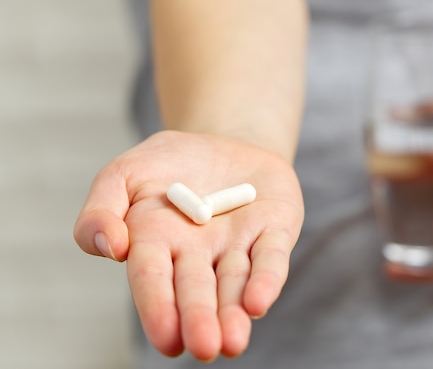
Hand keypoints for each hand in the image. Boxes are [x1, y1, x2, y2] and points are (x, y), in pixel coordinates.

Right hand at [74, 130, 303, 360]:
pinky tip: (259, 303)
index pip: (153, 279)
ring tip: (233, 342)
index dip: (158, 309)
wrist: (223, 142)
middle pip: (197, 290)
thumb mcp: (123, 174)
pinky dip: (266, 278)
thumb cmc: (169, 164)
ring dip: (234, 312)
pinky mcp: (273, 230)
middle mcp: (198, 253)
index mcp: (155, 243)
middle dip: (200, 319)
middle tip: (205, 348)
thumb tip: (112, 246)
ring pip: (235, 283)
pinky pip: (271, 256)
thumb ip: (101, 210)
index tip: (168, 340)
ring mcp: (237, 244)